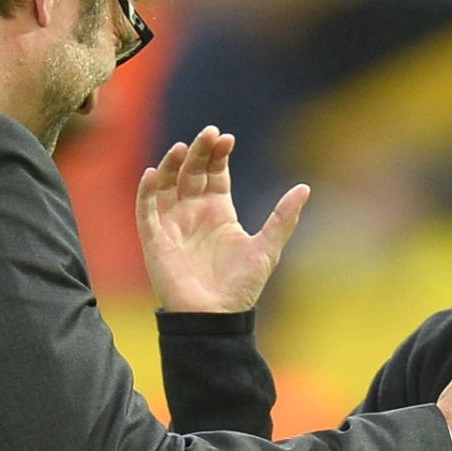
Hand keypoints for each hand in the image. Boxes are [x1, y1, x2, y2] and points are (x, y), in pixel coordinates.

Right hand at [136, 125, 308, 312]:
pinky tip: (153, 173)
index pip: (215, 173)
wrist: (216, 317)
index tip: (227, 139)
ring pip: (166, 185)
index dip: (218, 155)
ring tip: (183, 148)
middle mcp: (194, 213)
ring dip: (171, 165)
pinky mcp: (155, 240)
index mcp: (219, 211)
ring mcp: (173, 225)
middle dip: (198, 152)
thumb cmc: (241, 286)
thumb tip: (305, 188)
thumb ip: (283, 218)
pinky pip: (146, 211)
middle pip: (191, 172)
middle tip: (208, 133)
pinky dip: (147, 191)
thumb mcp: (267, 248)